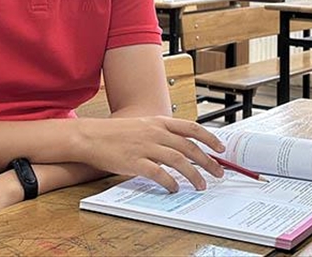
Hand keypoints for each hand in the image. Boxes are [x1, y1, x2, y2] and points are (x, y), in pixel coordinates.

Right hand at [75, 116, 224, 192]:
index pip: (191, 128)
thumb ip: (161, 133)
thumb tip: (180, 147)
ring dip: (193, 174)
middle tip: (218, 173)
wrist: (90, 136)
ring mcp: (145, 146)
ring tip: (201, 185)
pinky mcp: (134, 161)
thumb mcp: (142, 125)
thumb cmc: (115, 133)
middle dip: (208, 161)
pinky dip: (170, 182)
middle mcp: (155, 132)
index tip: (221, 148)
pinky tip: (174, 188)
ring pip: (178, 160)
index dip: (209, 138)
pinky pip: (158, 173)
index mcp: (159, 122)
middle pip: (189, 147)